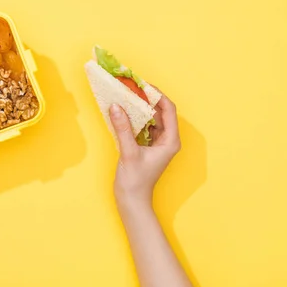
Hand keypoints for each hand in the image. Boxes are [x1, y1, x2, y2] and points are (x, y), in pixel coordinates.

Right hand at [109, 92, 180, 209]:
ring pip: (152, 118)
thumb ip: (123, 128)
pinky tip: (124, 111)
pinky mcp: (147, 145)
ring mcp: (157, 143)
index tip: (142, 85)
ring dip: (140, 107)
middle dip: (147, 98)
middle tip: (132, 87)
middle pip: (161, 112)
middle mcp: (167, 140)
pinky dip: (135, 117)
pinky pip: (144, 125)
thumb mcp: (129, 152)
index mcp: (170, 141)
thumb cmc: (135, 181)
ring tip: (127, 95)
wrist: (132, 200)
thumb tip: (116, 106)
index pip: (169, 110)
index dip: (157, 95)